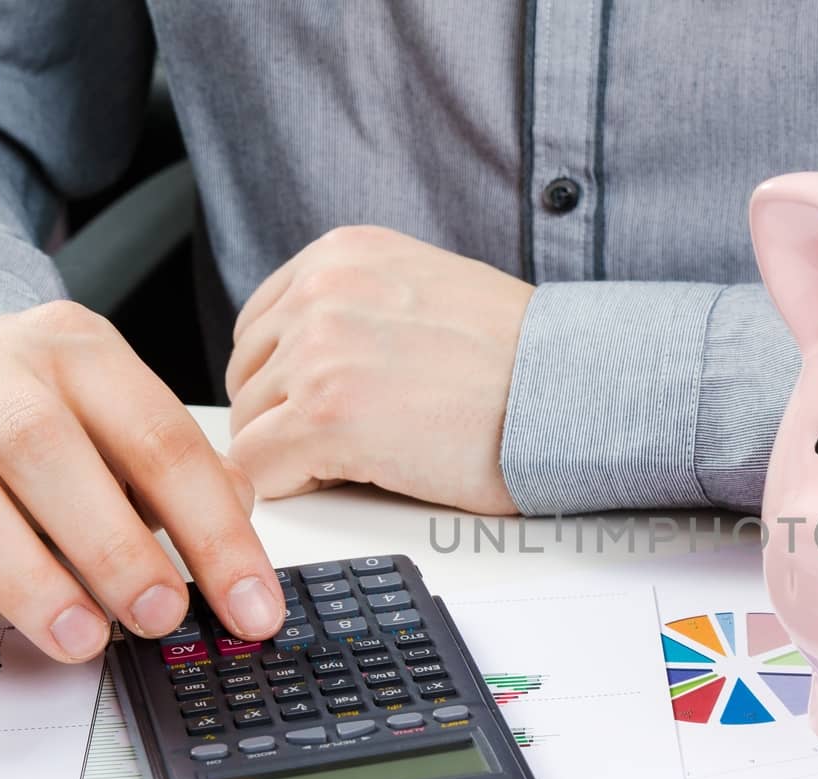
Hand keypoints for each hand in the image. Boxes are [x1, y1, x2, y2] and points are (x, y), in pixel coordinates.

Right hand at [0, 302, 284, 661]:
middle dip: (112, 544)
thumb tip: (240, 532)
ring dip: (22, 574)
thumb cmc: (58, 425)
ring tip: (82, 639)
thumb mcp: (129, 431)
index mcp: (77, 350)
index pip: (158, 439)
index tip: (251, 609)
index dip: (213, 532)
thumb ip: (189, 477)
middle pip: (45, 449)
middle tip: (159, 618)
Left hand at [226, 226, 531, 514]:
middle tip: (354, 439)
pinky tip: (354, 477)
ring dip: (296, 453)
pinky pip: (259, 469)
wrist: (570, 390)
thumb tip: (311, 353)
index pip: (262, 325)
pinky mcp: (325, 417)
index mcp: (344, 253)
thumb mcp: (425, 289)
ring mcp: (318, 352)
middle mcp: (321, 290)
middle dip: (287, 417)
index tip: (327, 404)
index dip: (289, 379)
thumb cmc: (522, 359)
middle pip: (247, 376)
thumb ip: (361, 305)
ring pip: (248, 426)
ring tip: (368, 455)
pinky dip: (295, 485)